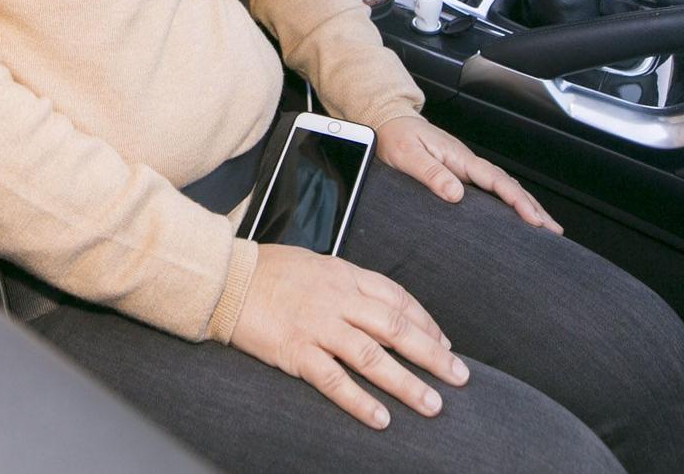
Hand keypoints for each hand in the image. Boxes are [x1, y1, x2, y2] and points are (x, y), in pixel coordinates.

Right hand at [231, 243, 468, 429]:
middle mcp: (338, 299)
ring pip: (373, 356)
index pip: (397, 298)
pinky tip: (381, 418)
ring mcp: (318, 326)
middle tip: (459, 377)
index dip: (426, 322)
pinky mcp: (295, 350)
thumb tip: (375, 303)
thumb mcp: (315, 264)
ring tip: (433, 404)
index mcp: (345, 275)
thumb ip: (346, 283)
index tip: (444, 343)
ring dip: (407, 383)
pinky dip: (360, 400)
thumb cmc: (267, 270)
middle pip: (397, 328)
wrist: (223, 277)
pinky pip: (334, 379)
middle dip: (433, 355)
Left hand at [375, 116, 562, 232]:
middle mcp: (468, 163)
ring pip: (504, 188)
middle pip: (509, 186)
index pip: (496, 181)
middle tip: (553, 230)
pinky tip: (515, 215)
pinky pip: (491, 190)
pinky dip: (509, 203)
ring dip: (525, 206)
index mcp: (460, 158)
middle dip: (533, 207)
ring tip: (545, 226)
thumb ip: (431, 173)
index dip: (518, 201)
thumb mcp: (408, 155)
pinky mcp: (460, 175)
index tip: (534, 219)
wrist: (389, 123)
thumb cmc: (396, 137)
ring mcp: (466, 169)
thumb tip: (456, 193)